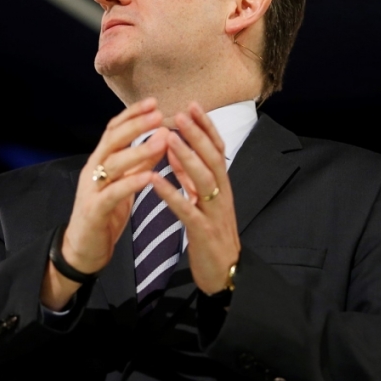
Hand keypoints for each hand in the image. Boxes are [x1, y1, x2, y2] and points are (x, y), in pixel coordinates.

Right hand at [41, 98, 167, 309]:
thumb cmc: (105, 214)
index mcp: (100, 161)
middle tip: (159, 114)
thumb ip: (138, 163)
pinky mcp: (94, 211)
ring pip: (113, 163)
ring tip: (162, 140)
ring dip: (139, 150)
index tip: (154, 102)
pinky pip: (113, 193)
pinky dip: (131, 183)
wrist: (83, 249)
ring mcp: (91, 189)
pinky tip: (149, 177)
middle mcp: (92, 170)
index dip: (133, 114)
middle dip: (136, 125)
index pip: (114, 129)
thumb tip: (160, 139)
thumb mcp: (124, 183)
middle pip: (112, 139)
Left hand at [151, 102, 239, 294]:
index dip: (206, 127)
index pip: (217, 149)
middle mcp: (222, 195)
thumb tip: (178, 151)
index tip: (191, 105)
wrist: (225, 275)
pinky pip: (187, 210)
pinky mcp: (204, 233)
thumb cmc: (211, 236)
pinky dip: (171, 193)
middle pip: (213, 158)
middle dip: (197, 134)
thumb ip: (192, 178)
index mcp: (222, 186)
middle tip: (180, 113)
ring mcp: (215, 213)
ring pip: (204, 180)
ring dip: (186, 157)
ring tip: (169, 139)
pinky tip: (155, 181)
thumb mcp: (203, 201)